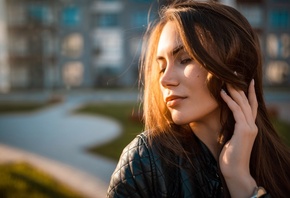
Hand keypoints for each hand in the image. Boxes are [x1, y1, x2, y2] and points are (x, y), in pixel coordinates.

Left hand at [219, 79, 257, 197]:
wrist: (235, 171)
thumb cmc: (230, 157)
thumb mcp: (231, 139)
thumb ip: (232, 128)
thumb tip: (224, 120)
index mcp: (249, 127)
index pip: (250, 106)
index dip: (249, 93)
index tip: (246, 81)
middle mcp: (252, 125)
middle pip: (247, 101)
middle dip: (241, 87)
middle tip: (235, 74)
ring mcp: (249, 128)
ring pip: (242, 104)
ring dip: (234, 91)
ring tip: (227, 80)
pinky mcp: (244, 131)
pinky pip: (236, 112)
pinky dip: (230, 101)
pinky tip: (223, 93)